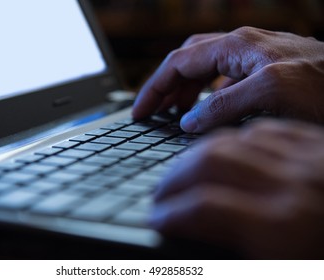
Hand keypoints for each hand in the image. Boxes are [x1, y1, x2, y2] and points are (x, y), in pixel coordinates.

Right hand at [132, 27, 323, 132]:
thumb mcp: (273, 93)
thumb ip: (225, 104)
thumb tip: (189, 121)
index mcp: (238, 47)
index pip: (179, 62)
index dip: (154, 88)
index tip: (140, 112)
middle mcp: (244, 47)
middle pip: (188, 60)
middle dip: (165, 85)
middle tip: (152, 113)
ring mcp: (257, 58)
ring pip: (205, 67)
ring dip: (184, 89)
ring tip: (174, 113)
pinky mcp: (268, 71)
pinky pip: (224, 77)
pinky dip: (207, 92)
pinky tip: (209, 106)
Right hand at [151, 119, 323, 258]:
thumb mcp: (286, 271)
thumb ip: (235, 252)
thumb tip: (193, 237)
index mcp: (285, 229)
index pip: (203, 210)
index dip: (170, 215)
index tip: (157, 219)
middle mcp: (295, 186)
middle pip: (212, 162)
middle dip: (175, 176)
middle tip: (162, 191)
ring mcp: (311, 160)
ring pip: (236, 140)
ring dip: (200, 151)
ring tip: (186, 168)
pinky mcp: (320, 147)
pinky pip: (267, 131)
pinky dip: (237, 139)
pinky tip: (226, 149)